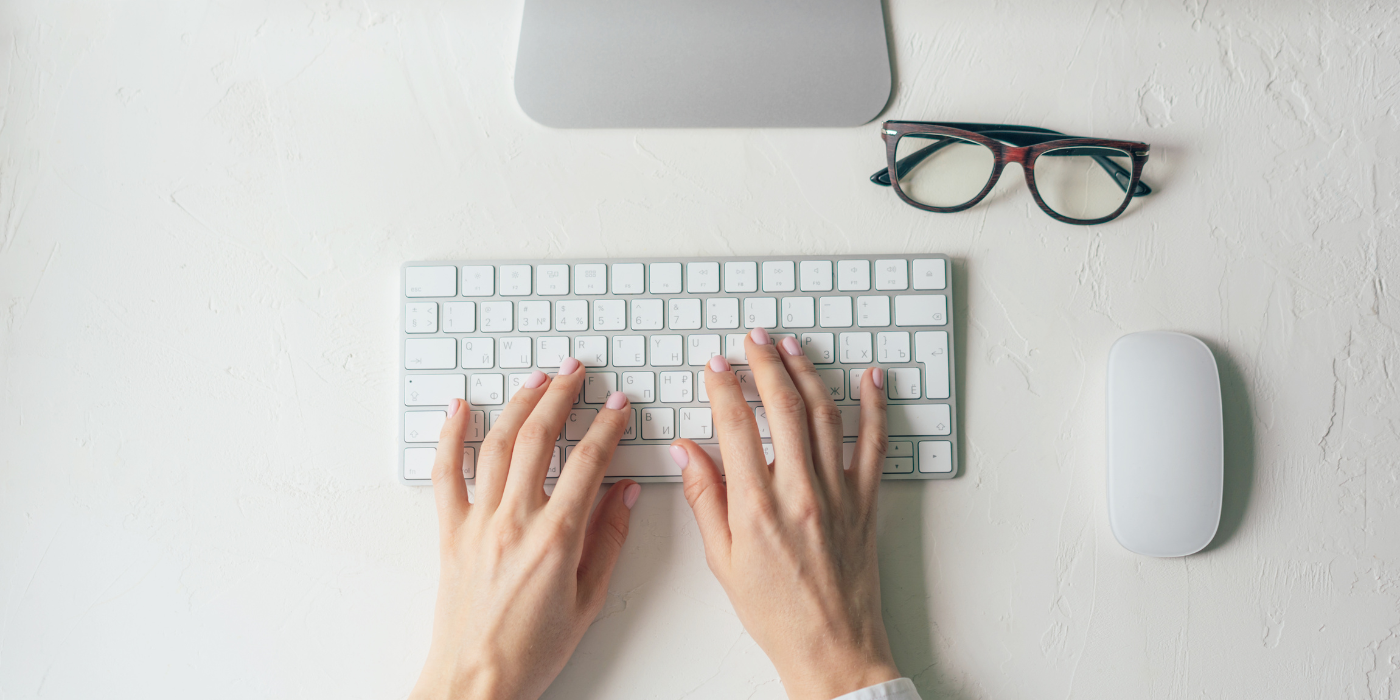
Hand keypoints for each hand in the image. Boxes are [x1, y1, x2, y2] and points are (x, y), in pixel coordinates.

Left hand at [411, 358, 639, 699]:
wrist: (477, 681)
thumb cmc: (532, 650)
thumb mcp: (588, 599)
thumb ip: (608, 541)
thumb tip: (625, 494)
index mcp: (556, 538)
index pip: (588, 463)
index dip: (607, 427)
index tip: (619, 406)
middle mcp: (514, 522)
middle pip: (539, 439)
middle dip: (562, 397)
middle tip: (578, 372)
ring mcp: (477, 523)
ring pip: (496, 445)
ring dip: (518, 404)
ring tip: (537, 379)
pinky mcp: (449, 533)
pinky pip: (446, 475)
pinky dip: (449, 436)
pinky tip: (458, 408)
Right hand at [672, 328, 898, 699]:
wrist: (833, 647)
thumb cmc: (776, 612)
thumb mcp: (724, 560)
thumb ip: (705, 498)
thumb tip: (686, 452)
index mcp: (757, 507)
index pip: (736, 425)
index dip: (723, 387)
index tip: (715, 366)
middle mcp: (800, 491)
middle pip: (783, 408)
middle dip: (765, 364)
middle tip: (752, 340)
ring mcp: (839, 493)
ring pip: (825, 415)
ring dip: (807, 373)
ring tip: (792, 347)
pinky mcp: (866, 501)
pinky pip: (873, 443)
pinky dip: (874, 407)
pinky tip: (870, 380)